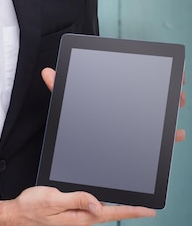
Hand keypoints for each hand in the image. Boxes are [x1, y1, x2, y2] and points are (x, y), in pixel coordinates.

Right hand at [0, 186, 154, 225]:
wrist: (17, 215)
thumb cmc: (32, 207)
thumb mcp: (54, 199)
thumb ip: (77, 200)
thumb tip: (98, 204)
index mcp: (80, 217)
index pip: (111, 213)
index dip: (131, 211)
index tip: (149, 211)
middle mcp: (82, 220)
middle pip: (110, 212)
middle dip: (128, 208)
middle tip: (146, 204)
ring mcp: (77, 218)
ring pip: (100, 209)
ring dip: (115, 205)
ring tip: (130, 201)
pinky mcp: (71, 214)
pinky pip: (90, 208)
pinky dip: (101, 202)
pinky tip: (104, 199)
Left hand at [41, 67, 185, 142]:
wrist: (76, 154)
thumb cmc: (72, 124)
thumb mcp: (67, 105)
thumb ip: (59, 88)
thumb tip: (47, 72)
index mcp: (113, 95)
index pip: (136, 80)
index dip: (153, 75)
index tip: (167, 73)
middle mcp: (126, 109)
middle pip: (152, 97)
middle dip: (167, 92)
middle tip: (175, 92)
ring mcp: (135, 125)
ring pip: (159, 116)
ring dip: (170, 111)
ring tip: (177, 105)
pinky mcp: (138, 142)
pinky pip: (158, 139)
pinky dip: (170, 136)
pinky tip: (177, 133)